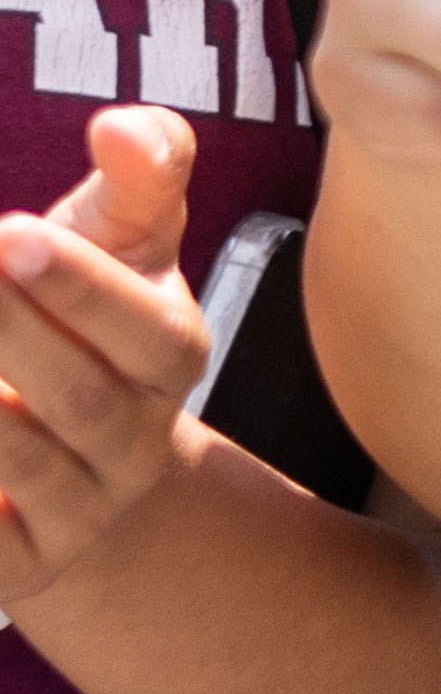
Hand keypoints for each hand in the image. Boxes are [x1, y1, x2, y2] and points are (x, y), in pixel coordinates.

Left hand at [0, 108, 216, 615]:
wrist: (75, 470)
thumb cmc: (83, 328)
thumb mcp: (124, 245)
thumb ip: (139, 175)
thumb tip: (121, 126)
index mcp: (171, 358)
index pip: (147, 329)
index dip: (82, 288)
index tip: (7, 232)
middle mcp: (136, 442)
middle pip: (81, 399)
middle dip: (10, 336)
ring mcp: (78, 512)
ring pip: (23, 470)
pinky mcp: (17, 568)